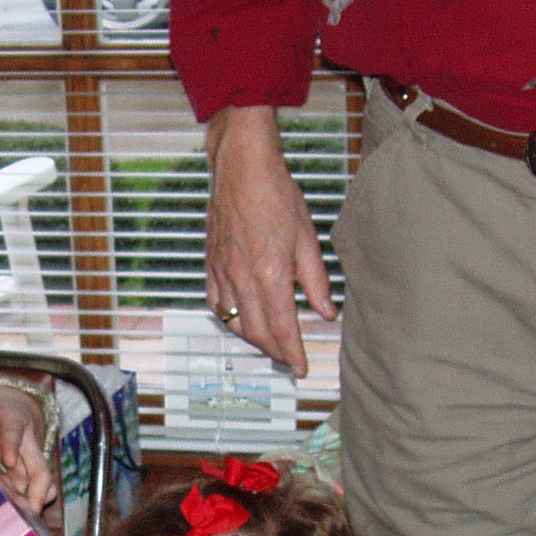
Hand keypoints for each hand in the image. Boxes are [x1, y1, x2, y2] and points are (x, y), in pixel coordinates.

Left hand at [0, 385, 58, 517]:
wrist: (20, 404)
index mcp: (12, 417)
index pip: (13, 430)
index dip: (11, 445)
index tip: (8, 460)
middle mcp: (28, 440)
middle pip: (40, 467)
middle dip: (38, 490)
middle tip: (28, 511)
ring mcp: (31, 459)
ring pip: (43, 482)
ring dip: (35, 502)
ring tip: (23, 523)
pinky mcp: (30, 471)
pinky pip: (36, 489)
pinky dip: (29, 504)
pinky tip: (15, 519)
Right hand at [205, 105, 335, 376]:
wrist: (241, 168)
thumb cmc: (275, 194)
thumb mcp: (307, 237)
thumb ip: (315, 280)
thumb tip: (324, 310)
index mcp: (270, 273)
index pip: (283, 328)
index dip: (292, 353)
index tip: (300, 367)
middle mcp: (242, 278)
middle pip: (257, 333)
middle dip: (274, 352)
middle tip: (289, 358)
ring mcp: (222, 272)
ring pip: (235, 323)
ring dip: (253, 339)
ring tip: (269, 342)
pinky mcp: (210, 264)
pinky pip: (216, 304)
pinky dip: (230, 319)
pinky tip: (241, 320)